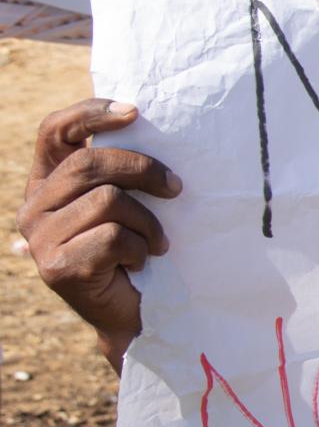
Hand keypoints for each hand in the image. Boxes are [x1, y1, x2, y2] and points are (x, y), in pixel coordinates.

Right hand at [17, 100, 179, 371]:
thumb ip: (121, 172)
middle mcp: (34, 207)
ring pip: (107, 201)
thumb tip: (146, 122)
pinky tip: (140, 263)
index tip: (135, 111)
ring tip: (156, 242)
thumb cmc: (137, 250)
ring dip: (147, 222)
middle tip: (177, 188)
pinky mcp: (57, 267)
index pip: (55, 131)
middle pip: (90, 163)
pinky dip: (139, 248)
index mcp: (48, 182)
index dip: (91, 114)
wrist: (133, 314)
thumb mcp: (128, 203)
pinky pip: (113, 237)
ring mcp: (41, 238)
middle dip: (143, 170)